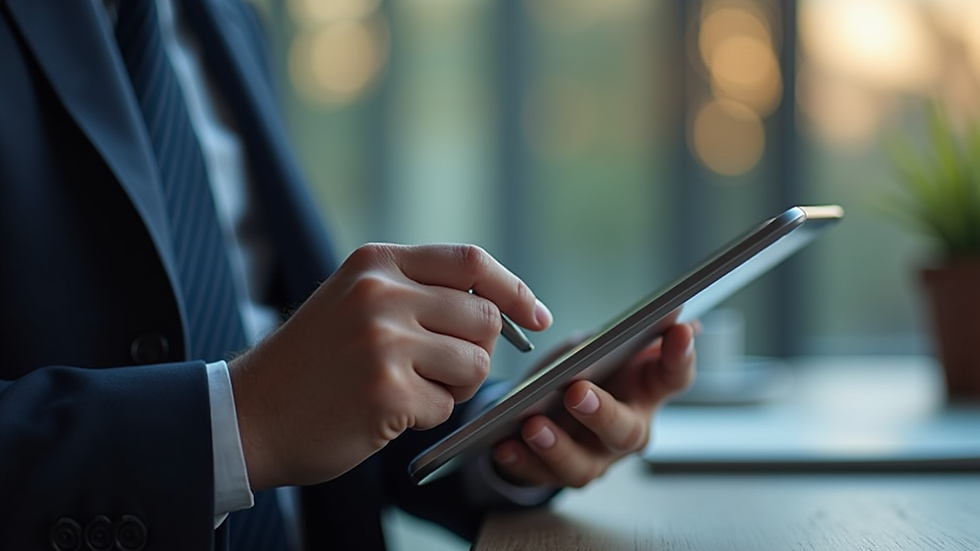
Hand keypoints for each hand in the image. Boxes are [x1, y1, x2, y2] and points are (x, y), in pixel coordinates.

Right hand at [229, 243, 551, 489]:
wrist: (249, 413)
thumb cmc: (313, 362)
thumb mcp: (357, 301)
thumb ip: (419, 292)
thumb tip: (501, 306)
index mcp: (377, 263)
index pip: (471, 262)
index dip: (513, 289)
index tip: (536, 315)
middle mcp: (381, 293)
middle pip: (484, 319)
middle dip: (477, 352)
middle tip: (439, 371)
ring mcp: (383, 341)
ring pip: (475, 365)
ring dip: (452, 388)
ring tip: (407, 389)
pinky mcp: (385, 391)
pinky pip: (445, 407)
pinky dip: (425, 417)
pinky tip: (384, 412)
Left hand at [492, 322, 695, 487]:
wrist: (546, 407)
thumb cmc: (583, 371)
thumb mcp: (599, 346)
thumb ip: (624, 334)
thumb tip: (667, 309)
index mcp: (646, 391)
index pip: (675, 374)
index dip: (681, 355)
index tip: (680, 330)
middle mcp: (627, 430)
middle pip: (626, 431)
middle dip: (602, 413)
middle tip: (577, 393)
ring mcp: (595, 458)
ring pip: (583, 465)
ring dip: (557, 446)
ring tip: (533, 425)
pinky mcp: (556, 474)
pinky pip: (539, 475)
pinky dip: (521, 461)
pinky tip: (504, 445)